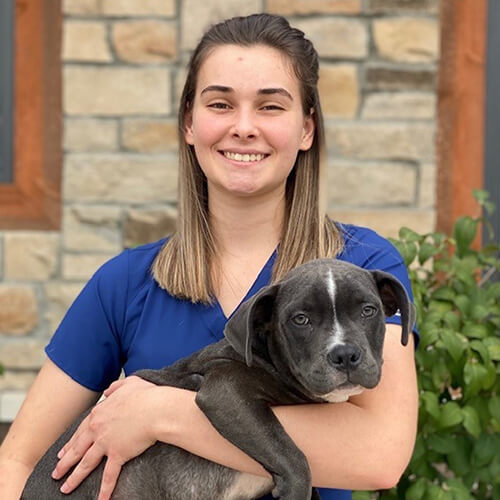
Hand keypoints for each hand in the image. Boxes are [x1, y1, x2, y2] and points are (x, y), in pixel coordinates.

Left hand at [52, 376, 157, 499]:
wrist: (155, 408)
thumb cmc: (146, 395)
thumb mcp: (129, 383)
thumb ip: (116, 387)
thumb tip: (109, 391)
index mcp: (99, 413)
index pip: (81, 430)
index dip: (71, 442)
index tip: (63, 451)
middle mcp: (98, 429)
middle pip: (77, 448)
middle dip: (65, 462)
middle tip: (56, 472)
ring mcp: (106, 443)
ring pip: (86, 464)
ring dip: (74, 478)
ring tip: (65, 488)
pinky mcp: (118, 454)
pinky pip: (109, 476)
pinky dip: (104, 490)